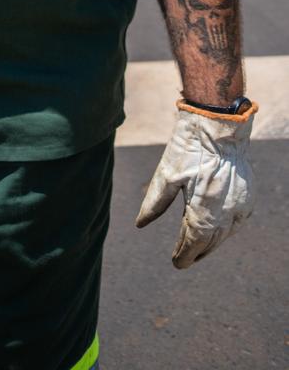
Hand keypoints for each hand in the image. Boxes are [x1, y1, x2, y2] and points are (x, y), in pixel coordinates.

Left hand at [135, 100, 256, 267]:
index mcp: (204, 211)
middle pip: (210, 243)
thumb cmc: (190, 148)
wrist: (220, 126)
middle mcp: (225, 214)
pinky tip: (216, 231)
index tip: (175, 262)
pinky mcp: (248, 198)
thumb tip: (140, 224)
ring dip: (211, 244)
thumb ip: (154, 203)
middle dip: (196, 253)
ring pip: (224, 236)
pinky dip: (224, 231)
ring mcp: (240, 207)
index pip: (193, 244)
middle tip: (183, 259)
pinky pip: (236, 223)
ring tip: (197, 249)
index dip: (184, 255)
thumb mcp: (167, 174)